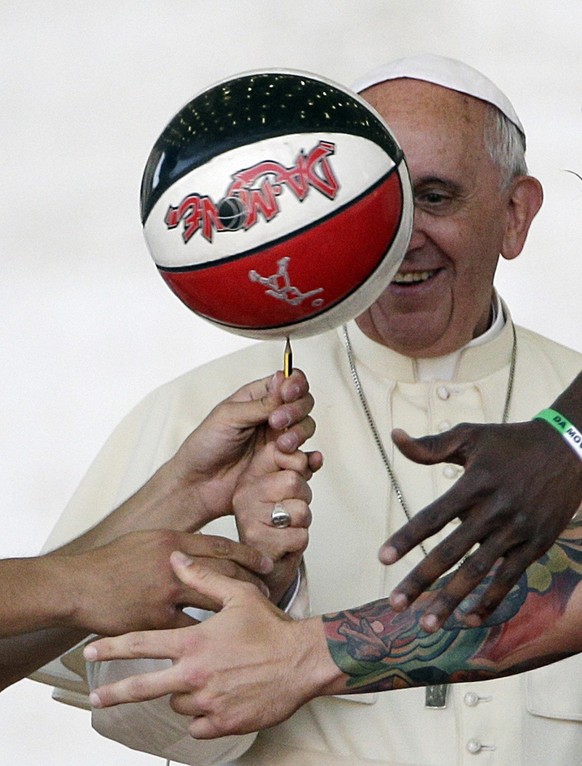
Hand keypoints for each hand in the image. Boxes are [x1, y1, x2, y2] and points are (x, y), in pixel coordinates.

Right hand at [60, 531, 272, 634]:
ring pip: (214, 600)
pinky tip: (222, 642)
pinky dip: (208, 635)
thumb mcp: (146, 540)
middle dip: (251, 582)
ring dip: (236, 609)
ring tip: (253, 618)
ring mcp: (166, 593)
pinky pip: (190, 630)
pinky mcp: (156, 620)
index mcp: (174, 541)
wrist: (78, 585)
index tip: (267, 563)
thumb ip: (175, 544)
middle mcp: (174, 564)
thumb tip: (196, 549)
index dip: (248, 555)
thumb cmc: (109, 563)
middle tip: (268, 591)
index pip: (222, 546)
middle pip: (226, 572)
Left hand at [84, 553, 334, 735]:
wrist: (302, 661)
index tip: (90, 652)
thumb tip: (176, 558)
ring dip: (183, 694)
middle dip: (116, 692)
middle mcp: (195, 674)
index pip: (143, 645)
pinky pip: (199, 726)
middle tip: (97, 698)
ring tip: (206, 679)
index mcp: (194, 643)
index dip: (113, 648)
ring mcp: (208, 702)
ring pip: (177, 704)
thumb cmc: (272, 627)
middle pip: (144, 687)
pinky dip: (203, 715)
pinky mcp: (224, 723)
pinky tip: (217, 700)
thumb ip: (202, 576)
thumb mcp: (237, 595)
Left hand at [168, 369, 317, 524]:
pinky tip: (309, 458)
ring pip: (306, 427)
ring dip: (300, 432)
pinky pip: (306, 458)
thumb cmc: (204, 447)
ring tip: (283, 444)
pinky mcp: (282, 463)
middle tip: (277, 422)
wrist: (198, 484)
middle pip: (302, 403)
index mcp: (256, 398)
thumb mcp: (228, 417)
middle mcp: (271, 417)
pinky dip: (312, 458)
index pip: (288, 382)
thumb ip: (260, 403)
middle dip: (296, 409)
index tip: (287, 394)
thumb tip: (283, 381)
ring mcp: (278, 440)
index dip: (294, 384)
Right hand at [233, 442, 321, 603]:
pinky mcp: (258, 540)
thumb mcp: (287, 490)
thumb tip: (316, 457)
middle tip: (290, 509)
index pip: (279, 451)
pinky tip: (284, 543)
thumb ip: (301, 468)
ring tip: (286, 527)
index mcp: (250, 475)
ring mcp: (249, 516)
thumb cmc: (277, 524)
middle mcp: (245, 492)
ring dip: (302, 522)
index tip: (296, 477)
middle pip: (293, 480)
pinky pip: (299, 534)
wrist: (264, 566)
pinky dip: (299, 541)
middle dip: (303, 498)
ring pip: (300, 509)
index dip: (298, 463)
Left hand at [379, 421, 581, 630]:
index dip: (406, 538)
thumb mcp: (471, 436)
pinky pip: (509, 579)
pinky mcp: (535, 545)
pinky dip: (489, 600)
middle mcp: (494, 511)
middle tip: (395, 604)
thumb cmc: (511, 442)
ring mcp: (516, 531)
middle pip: (450, 552)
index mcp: (474, 485)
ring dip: (451, 600)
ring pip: (477, 572)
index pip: (432, 517)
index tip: (382, 558)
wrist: (569, 450)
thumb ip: (431, 446)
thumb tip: (395, 436)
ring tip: (427, 624)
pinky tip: (468, 618)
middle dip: (421, 580)